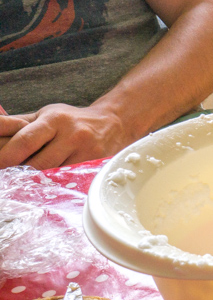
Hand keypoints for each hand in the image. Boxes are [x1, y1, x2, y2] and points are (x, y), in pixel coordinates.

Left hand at [0, 104, 130, 169]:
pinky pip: (69, 181)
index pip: (25, 140)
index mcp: (54, 120)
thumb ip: (16, 125)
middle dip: (20, 171)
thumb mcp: (44, 116)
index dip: (6, 156)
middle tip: (11, 175)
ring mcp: (87, 152)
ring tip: (34, 175)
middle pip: (38, 164)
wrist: (114, 124)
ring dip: (38, 178)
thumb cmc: (72, 121)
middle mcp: (72, 135)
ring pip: (53, 176)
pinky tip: (54, 179)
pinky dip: (57, 183)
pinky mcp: (96, 166)